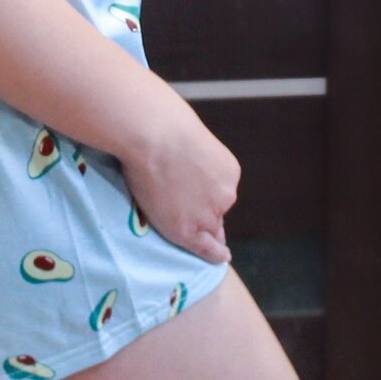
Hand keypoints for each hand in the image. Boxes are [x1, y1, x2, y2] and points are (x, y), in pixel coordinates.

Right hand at [119, 93, 239, 264]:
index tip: (202, 201)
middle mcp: (225, 195)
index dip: (209, 197)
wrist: (152, 133)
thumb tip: (180, 160)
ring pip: (206, 227)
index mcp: (228, 171)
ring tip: (174, 217)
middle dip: (204, 211)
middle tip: (182, 206)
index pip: (219, 191)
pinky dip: (213, 254)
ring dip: (197, 226)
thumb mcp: (190, 135)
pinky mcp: (187, 229)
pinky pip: (205, 248)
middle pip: (216, 210)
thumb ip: (192, 154)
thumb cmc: (163, 123)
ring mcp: (207, 214)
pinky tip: (220, 257)